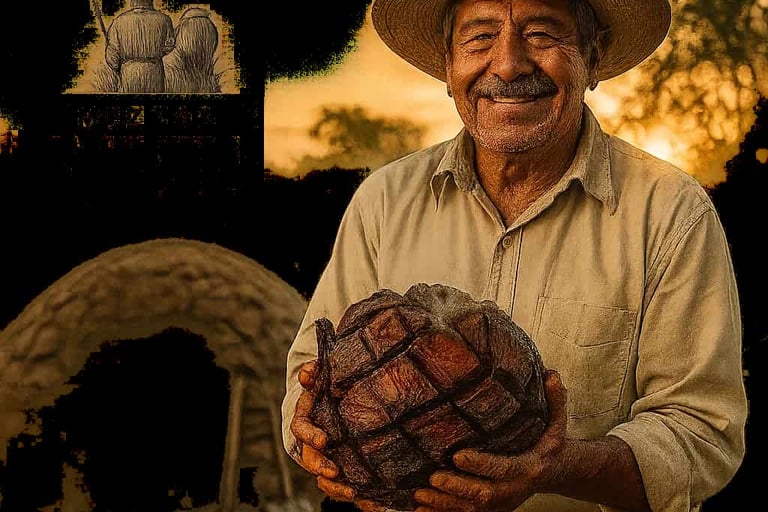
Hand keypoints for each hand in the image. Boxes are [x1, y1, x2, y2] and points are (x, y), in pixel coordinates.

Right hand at [291, 361, 380, 508]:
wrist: (335, 394)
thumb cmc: (327, 383)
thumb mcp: (322, 374)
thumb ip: (314, 371)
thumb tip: (307, 374)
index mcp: (306, 417)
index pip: (301, 427)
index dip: (309, 435)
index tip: (323, 440)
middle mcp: (311, 439)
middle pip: (309, 457)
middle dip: (319, 465)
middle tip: (333, 472)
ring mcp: (324, 452)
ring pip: (322, 474)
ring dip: (332, 486)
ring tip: (350, 492)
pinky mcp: (339, 462)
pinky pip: (338, 481)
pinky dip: (346, 490)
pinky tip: (363, 496)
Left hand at [414, 370, 567, 511]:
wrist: (555, 473)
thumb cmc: (549, 443)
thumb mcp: (557, 423)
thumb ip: (555, 400)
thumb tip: (551, 375)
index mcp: (528, 467)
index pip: (503, 468)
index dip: (481, 464)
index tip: (457, 455)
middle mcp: (514, 489)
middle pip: (484, 494)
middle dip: (458, 488)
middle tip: (434, 476)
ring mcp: (501, 503)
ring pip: (471, 509)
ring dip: (444, 504)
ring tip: (420, 493)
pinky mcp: (491, 510)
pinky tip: (421, 509)